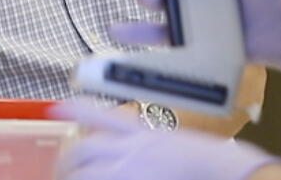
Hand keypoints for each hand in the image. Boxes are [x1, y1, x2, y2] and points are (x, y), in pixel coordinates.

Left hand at [53, 100, 280, 179]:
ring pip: (86, 172)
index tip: (56, 107)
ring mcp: (131, 170)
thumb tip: (125, 146)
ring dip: (72, 176)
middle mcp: (133, 149)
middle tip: (60, 167)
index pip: (101, 114)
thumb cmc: (204, 159)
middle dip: (67, 158)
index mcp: (142, 132)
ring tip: (66, 179)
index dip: (76, 110)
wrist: (223, 170)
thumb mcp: (170, 141)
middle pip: (85, 147)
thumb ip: (145, 142)